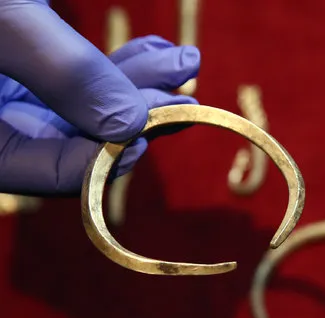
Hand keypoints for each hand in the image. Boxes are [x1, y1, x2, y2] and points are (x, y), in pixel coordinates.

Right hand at [0, 0, 198, 194]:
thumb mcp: (1, 21)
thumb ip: (62, 73)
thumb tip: (131, 126)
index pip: (48, 170)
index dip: (106, 156)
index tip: (153, 127)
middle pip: (75, 140)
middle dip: (135, 115)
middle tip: (187, 95)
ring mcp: (6, 96)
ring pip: (82, 109)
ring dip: (136, 87)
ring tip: (185, 61)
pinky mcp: (21, 67)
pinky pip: (73, 80)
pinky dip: (113, 66)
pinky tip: (154, 50)